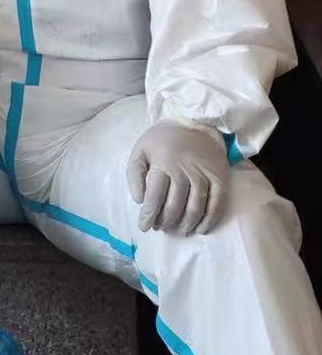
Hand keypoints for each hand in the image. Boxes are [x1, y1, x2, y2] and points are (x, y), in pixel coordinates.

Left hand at [127, 121, 227, 235]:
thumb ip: (134, 174)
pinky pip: (216, 205)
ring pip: (195, 209)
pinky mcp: (219, 178)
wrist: (195, 123)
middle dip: (165, 222)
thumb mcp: (141, 150)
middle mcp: (184, 168)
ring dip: (184, 225)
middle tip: (160, 228)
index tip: (143, 227)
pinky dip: (207, 221)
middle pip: (174, 206)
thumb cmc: (163, 141)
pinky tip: (199, 229)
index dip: (148, 215)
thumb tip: (139, 200)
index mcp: (162, 161)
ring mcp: (204, 174)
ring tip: (176, 230)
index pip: (154, 196)